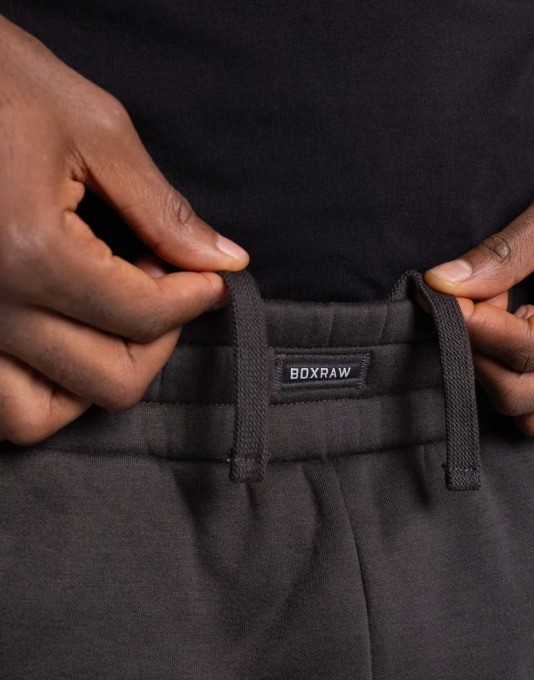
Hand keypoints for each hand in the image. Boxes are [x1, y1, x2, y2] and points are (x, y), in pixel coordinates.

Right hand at [0, 15, 248, 444]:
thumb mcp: (90, 127)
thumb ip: (161, 208)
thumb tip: (223, 260)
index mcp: (30, 252)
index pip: (143, 316)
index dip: (193, 298)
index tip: (206, 277)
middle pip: (108, 381)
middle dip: (158, 344)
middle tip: (164, 294)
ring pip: (38, 418)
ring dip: (92, 385)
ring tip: (111, 329)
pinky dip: (36, 396)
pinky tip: (61, 347)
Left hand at [424, 163, 533, 437]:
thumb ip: (507, 251)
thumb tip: (441, 285)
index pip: (524, 349)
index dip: (473, 324)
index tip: (446, 295)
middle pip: (518, 393)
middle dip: (479, 351)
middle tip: (474, 304)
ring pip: (527, 417)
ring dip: (495, 374)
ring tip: (505, 320)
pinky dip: (516, 390)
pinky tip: (518, 344)